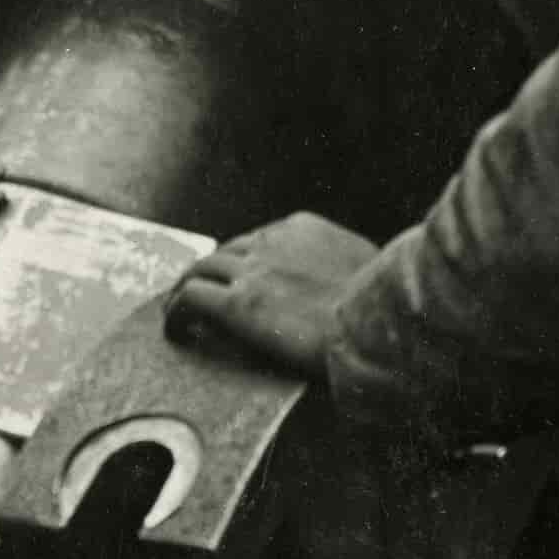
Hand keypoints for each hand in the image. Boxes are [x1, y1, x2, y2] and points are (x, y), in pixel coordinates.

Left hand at [168, 208, 382, 379]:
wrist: (376, 327)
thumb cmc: (382, 308)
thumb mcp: (369, 268)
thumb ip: (347, 268)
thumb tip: (352, 284)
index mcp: (305, 228)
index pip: (261, 239)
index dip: (246, 261)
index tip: (242, 280)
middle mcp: (273, 241)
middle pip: (226, 251)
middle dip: (211, 272)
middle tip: (200, 293)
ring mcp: (253, 271)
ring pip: (201, 269)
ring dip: (185, 289)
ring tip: (178, 311)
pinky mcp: (237, 305)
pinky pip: (190, 299)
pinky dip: (177, 312)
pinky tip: (175, 330)